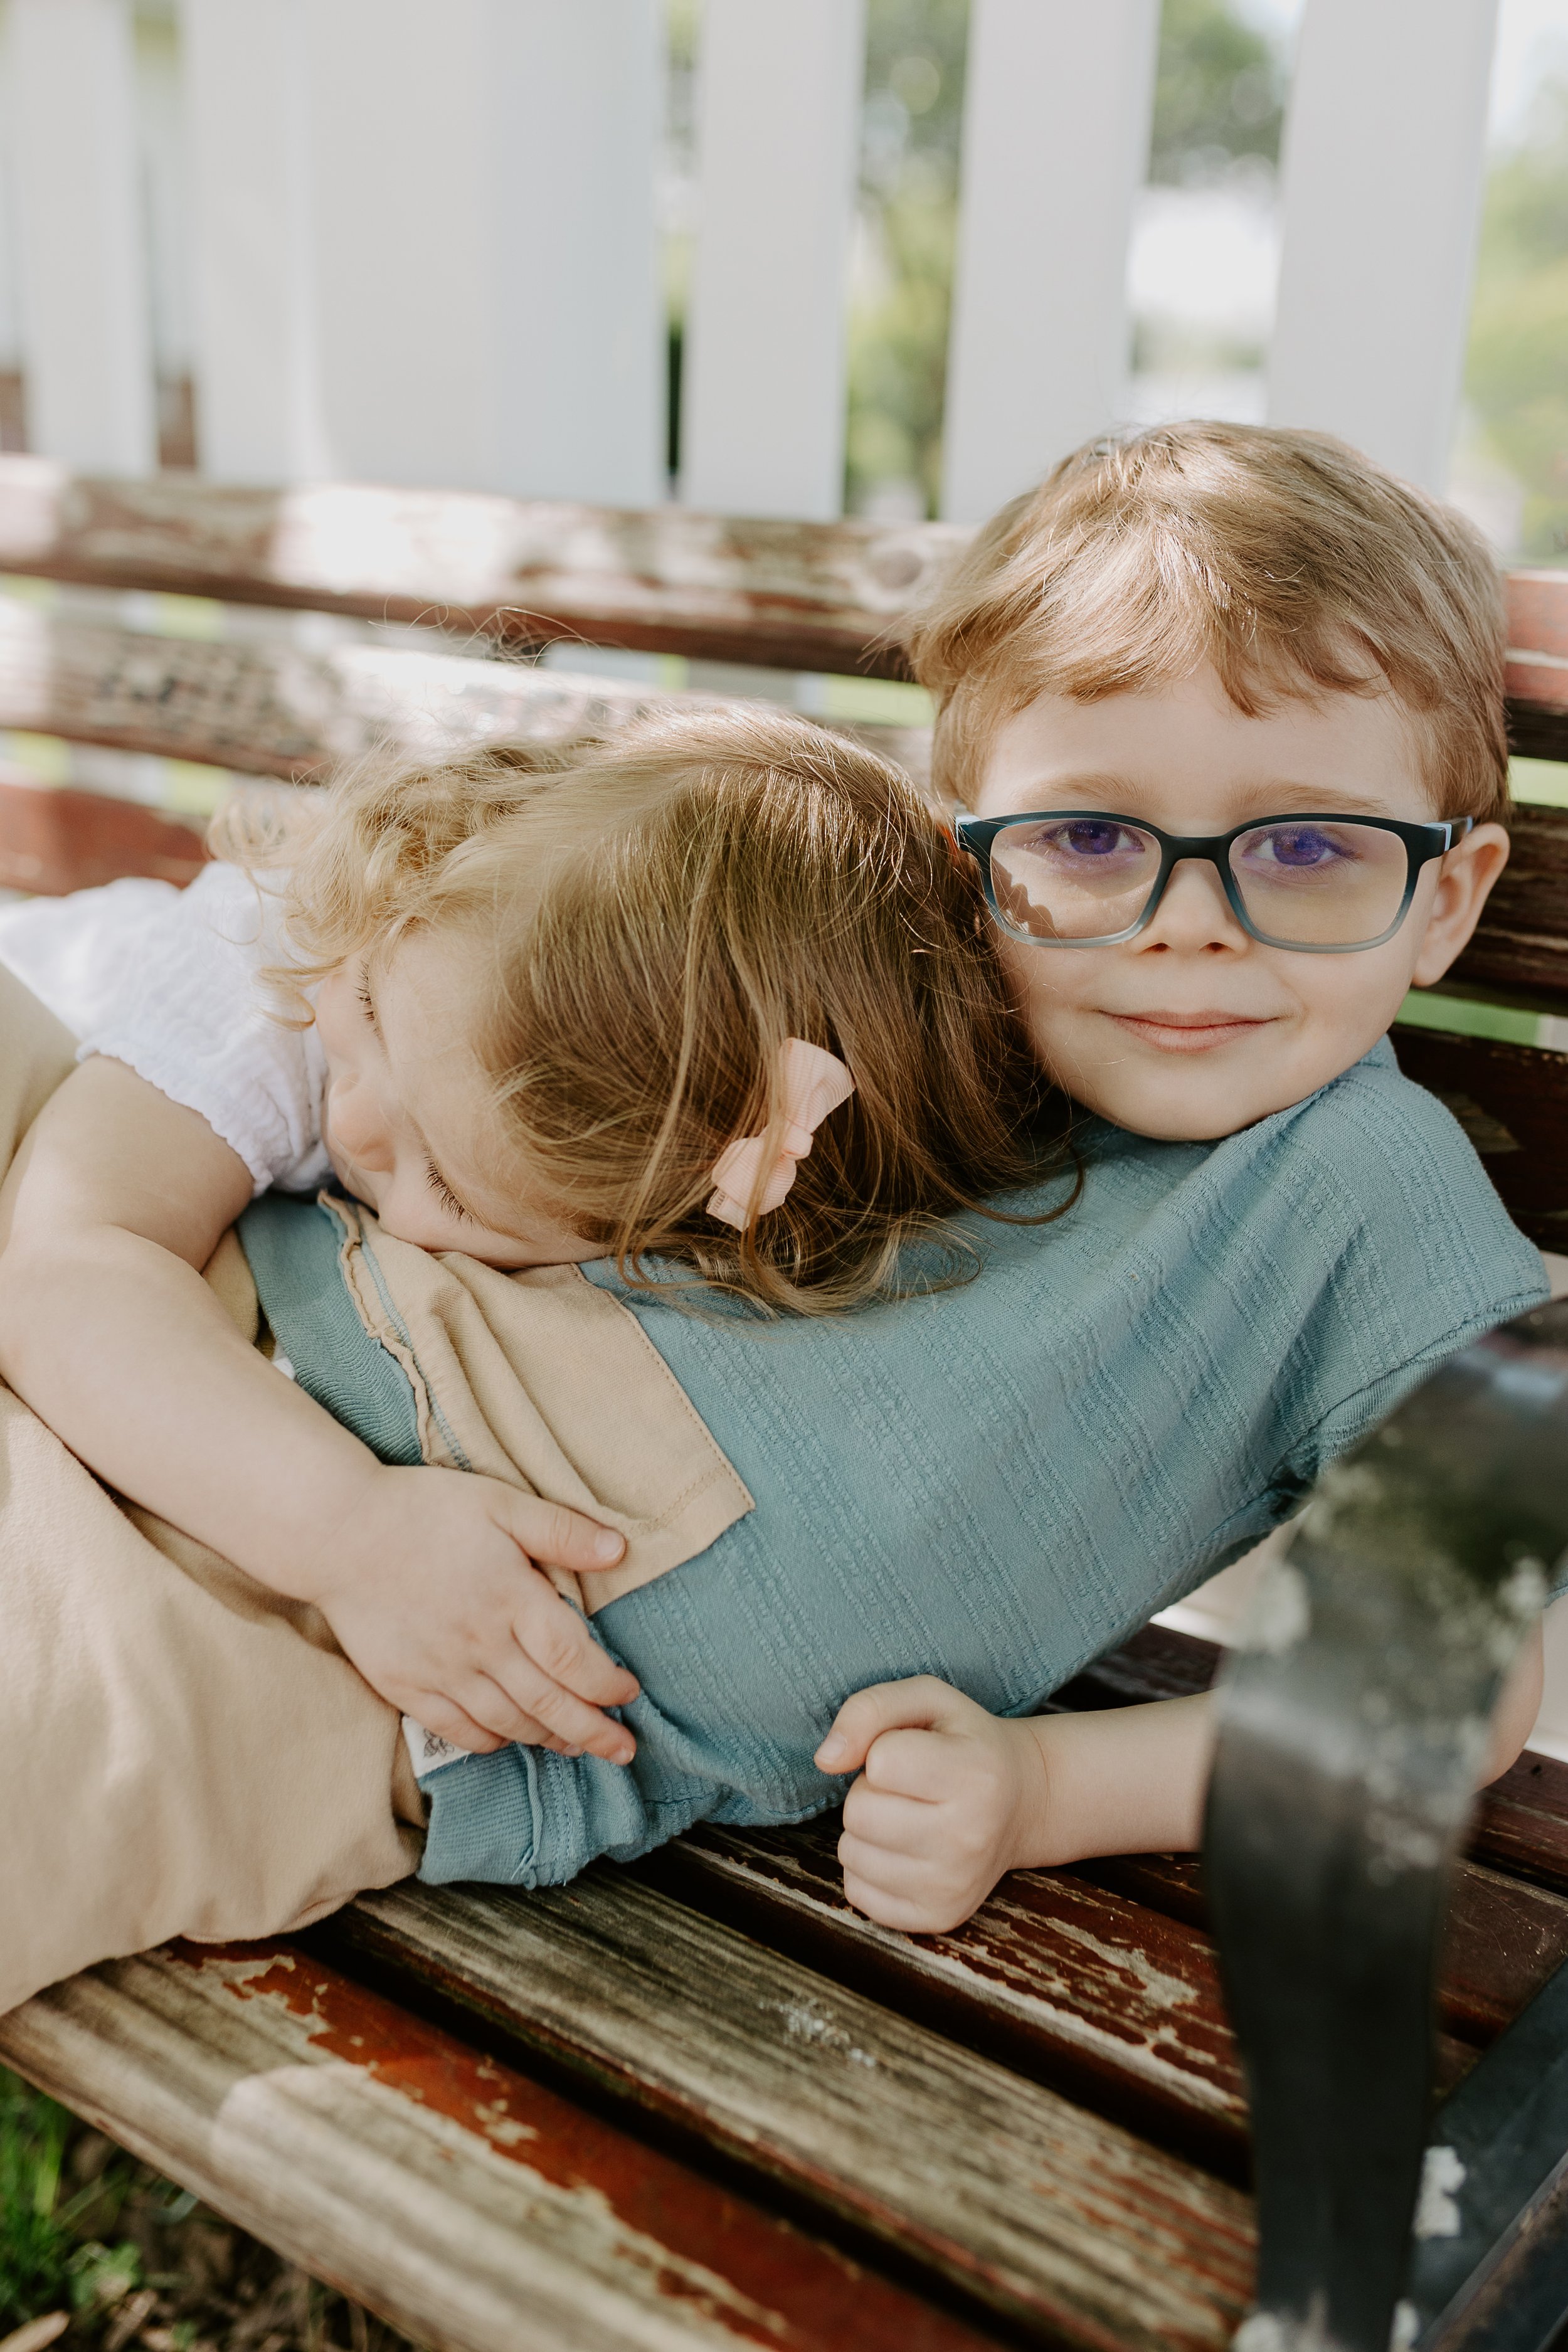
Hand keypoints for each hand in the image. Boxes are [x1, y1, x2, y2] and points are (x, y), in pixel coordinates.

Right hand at [302, 1462, 639, 1761]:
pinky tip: (507, 1739)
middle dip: (593, 1732)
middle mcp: (481, 1644)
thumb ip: (561, 1530)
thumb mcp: (500, 1502)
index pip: (574, 1659)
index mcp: (511, 1599)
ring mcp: (441, 1671)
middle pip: (549, 1703)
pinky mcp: (405, 1685)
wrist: (336, 1531)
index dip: (607, 1684)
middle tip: (623, 1751)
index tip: (628, 1693)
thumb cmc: (422, 1509)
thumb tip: (618, 1550)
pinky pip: (457, 1730)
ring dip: (548, 1739)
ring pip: (508, 1722)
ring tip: (576, 1746)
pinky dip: (490, 1740)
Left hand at [815, 1677, 1050, 1933]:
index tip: (915, 1753)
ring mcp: (954, 1885)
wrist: (1021, 1803)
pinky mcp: (937, 1917)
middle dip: (869, 1793)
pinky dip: (868, 1868)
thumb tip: (825, 1759)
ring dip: (866, 1831)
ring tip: (907, 1816)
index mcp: (976, 1774)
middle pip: (858, 1813)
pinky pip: (858, 1893)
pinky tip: (904, 1850)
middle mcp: (970, 1837)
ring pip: (852, 1854)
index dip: (884, 1750)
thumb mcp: (927, 1699)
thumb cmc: (964, 1743)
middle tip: (907, 1788)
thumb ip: (869, 1709)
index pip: (880, 1762)